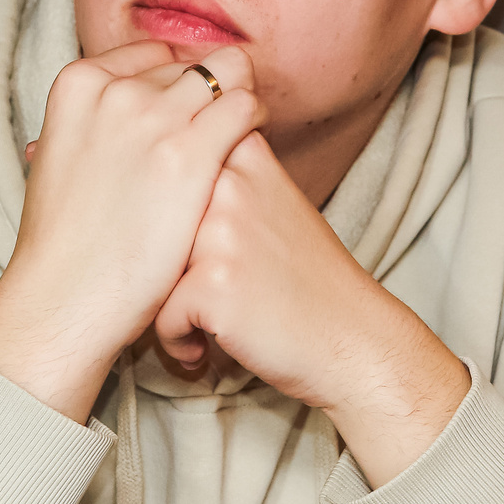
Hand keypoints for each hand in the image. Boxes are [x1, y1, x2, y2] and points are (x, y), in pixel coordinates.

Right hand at [0, 42, 263, 419]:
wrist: (66, 297)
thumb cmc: (62, 245)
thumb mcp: (58, 161)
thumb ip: (89, 128)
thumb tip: (105, 124)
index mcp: (76, 85)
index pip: (149, 55)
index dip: (172, 85)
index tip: (182, 114)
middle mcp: (115, 90)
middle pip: (187, 65)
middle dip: (203, 94)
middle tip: (211, 131)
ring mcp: (154, 118)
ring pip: (226, 71)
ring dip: (237, 99)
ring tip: (239, 135)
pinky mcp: (192, 152)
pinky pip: (245, 105)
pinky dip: (254, 118)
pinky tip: (251, 145)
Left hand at [153, 133, 467, 486]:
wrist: (353, 339)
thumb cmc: (308, 278)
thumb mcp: (275, 199)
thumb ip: (223, 173)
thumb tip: (153, 163)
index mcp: (244, 156)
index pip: (170, 171)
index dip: (171, 219)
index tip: (204, 251)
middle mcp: (228, 183)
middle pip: (152, 224)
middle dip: (165, 266)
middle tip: (206, 293)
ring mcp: (219, 231)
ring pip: (151, 270)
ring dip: (170, 304)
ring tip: (208, 321)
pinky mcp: (211, 283)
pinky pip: (161, 315)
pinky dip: (179, 341)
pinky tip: (208, 347)